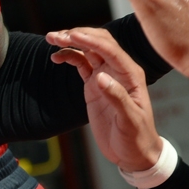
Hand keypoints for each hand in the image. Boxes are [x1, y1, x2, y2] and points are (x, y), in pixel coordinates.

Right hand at [46, 27, 160, 171]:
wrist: (134, 154)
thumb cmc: (137, 138)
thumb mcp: (129, 121)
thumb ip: (117, 98)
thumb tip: (100, 76)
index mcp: (131, 75)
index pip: (110, 49)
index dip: (91, 40)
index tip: (71, 35)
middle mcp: (119, 70)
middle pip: (98, 42)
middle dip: (77, 35)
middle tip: (55, 36)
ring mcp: (106, 76)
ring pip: (87, 49)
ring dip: (70, 42)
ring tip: (51, 39)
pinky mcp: (95, 84)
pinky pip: (81, 63)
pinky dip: (68, 56)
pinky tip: (56, 57)